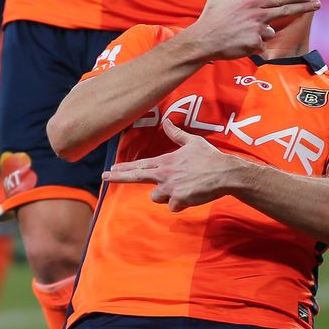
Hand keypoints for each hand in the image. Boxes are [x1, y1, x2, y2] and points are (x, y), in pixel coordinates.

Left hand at [102, 119, 241, 211]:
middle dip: (119, 177)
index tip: (110, 169)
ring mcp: (170, 187)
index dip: (124, 168)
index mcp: (166, 161)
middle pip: (136, 177)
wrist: (225, 173)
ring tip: (182, 187)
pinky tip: (192, 195)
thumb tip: (168, 122)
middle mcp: (164, 174)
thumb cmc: (209, 157)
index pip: (140, 165)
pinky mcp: (179, 199)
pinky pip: (173, 206)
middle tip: (104, 177)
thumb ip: (177, 134)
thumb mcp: (193, 142)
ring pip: (156, 197)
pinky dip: (181, 203)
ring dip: (165, 195)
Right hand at [183, 0, 320, 60]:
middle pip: (285, 11)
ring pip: (269, 32)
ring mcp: (257, 30)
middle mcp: (258, 15)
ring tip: (240, 34)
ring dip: (260, 34)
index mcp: (251, 3)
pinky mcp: (254, 44)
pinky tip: (239, 44)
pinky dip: (252, 46)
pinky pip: (260, 46)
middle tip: (318, 3)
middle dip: (304, 7)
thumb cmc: (210, 19)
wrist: (202, 40)